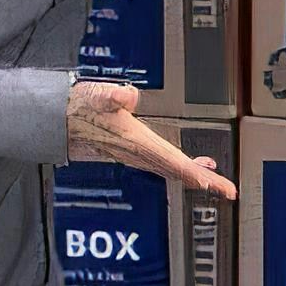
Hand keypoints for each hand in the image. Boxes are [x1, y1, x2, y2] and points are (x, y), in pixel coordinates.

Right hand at [66, 79, 234, 200]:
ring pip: (170, 169)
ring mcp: (134, 155)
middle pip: (178, 172)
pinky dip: (179, 166)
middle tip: (228, 190)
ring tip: (215, 178)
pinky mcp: (131, 152)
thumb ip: (112, 96)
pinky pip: (161, 164)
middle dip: (204, 182)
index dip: (198, 175)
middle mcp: (137, 153)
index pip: (174, 163)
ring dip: (193, 174)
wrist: (57, 120)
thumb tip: (128, 97)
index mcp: (136, 142)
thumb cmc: (78, 107)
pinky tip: (189, 163)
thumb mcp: (95, 95)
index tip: (219, 185)